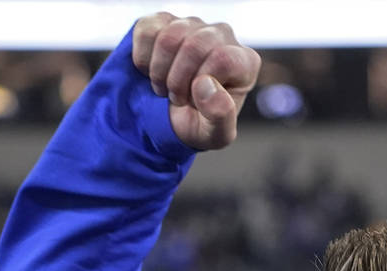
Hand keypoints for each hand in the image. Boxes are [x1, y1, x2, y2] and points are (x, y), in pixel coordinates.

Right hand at [131, 11, 260, 150]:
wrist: (172, 118)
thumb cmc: (200, 123)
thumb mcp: (215, 135)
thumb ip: (221, 117)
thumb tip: (207, 87)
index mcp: (244, 62)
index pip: (223, 58)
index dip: (200, 85)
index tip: (193, 102)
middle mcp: (223, 35)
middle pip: (195, 45)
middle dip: (177, 80)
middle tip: (176, 98)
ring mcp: (193, 24)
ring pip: (169, 37)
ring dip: (159, 72)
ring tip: (165, 86)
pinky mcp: (164, 20)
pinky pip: (147, 31)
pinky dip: (142, 59)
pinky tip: (152, 71)